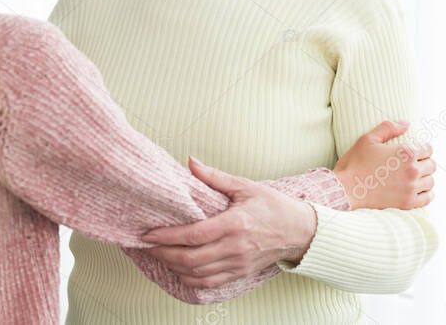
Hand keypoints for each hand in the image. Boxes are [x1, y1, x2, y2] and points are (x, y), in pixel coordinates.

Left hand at [139, 157, 317, 288]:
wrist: (299, 231)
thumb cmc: (272, 206)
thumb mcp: (245, 186)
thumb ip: (215, 177)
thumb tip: (191, 161)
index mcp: (235, 224)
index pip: (194, 235)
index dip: (167, 236)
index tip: (148, 233)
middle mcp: (235, 248)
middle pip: (191, 259)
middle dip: (163, 254)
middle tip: (146, 245)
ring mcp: (237, 264)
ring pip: (198, 274)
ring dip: (173, 267)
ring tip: (157, 255)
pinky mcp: (240, 273)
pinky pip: (210, 283)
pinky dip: (190, 280)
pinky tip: (178, 270)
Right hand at [333, 120, 435, 209]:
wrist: (346, 189)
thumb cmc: (355, 162)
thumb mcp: (368, 139)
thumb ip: (388, 128)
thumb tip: (406, 123)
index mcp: (405, 153)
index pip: (428, 149)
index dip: (423, 148)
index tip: (417, 151)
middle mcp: (412, 170)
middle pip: (431, 165)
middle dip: (425, 162)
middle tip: (415, 163)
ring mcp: (411, 188)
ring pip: (430, 181)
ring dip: (425, 177)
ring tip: (415, 176)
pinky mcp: (407, 202)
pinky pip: (427, 198)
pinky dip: (426, 193)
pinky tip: (418, 190)